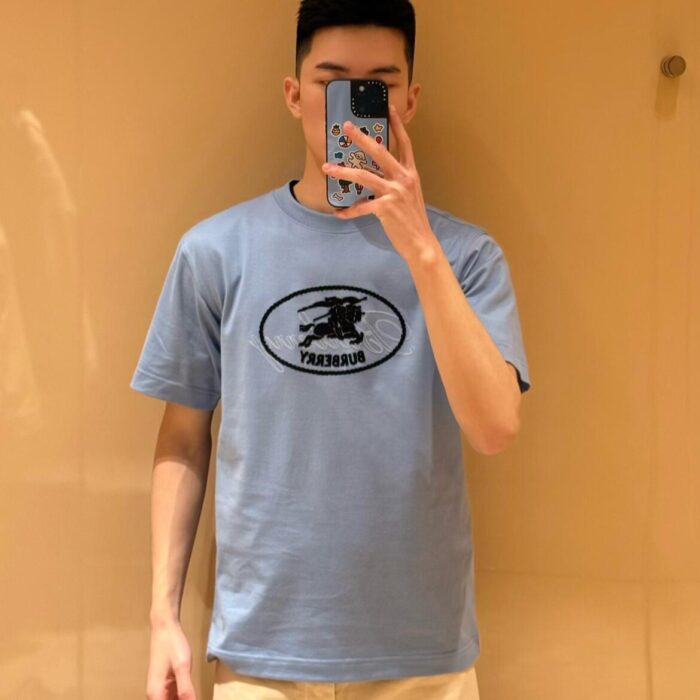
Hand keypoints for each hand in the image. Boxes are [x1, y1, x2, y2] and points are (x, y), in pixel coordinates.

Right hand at [146, 619, 196, 699]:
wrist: (165, 628)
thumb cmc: (172, 645)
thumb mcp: (182, 667)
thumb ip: (186, 689)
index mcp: (156, 695)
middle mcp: (155, 696)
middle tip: (192, 696)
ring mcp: (160, 690)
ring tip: (193, 696)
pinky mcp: (166, 684)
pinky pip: (173, 699)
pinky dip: (182, 699)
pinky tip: (191, 696)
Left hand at [321, 103, 439, 264]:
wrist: (421, 243)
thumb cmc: (413, 221)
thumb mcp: (410, 195)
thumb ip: (398, 182)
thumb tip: (379, 175)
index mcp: (410, 174)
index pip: (405, 144)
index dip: (397, 125)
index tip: (389, 108)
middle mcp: (403, 178)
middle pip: (379, 152)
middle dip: (361, 138)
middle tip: (346, 126)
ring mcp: (394, 192)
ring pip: (363, 175)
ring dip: (343, 171)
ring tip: (327, 168)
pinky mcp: (386, 208)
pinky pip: (361, 206)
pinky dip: (348, 211)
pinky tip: (338, 213)